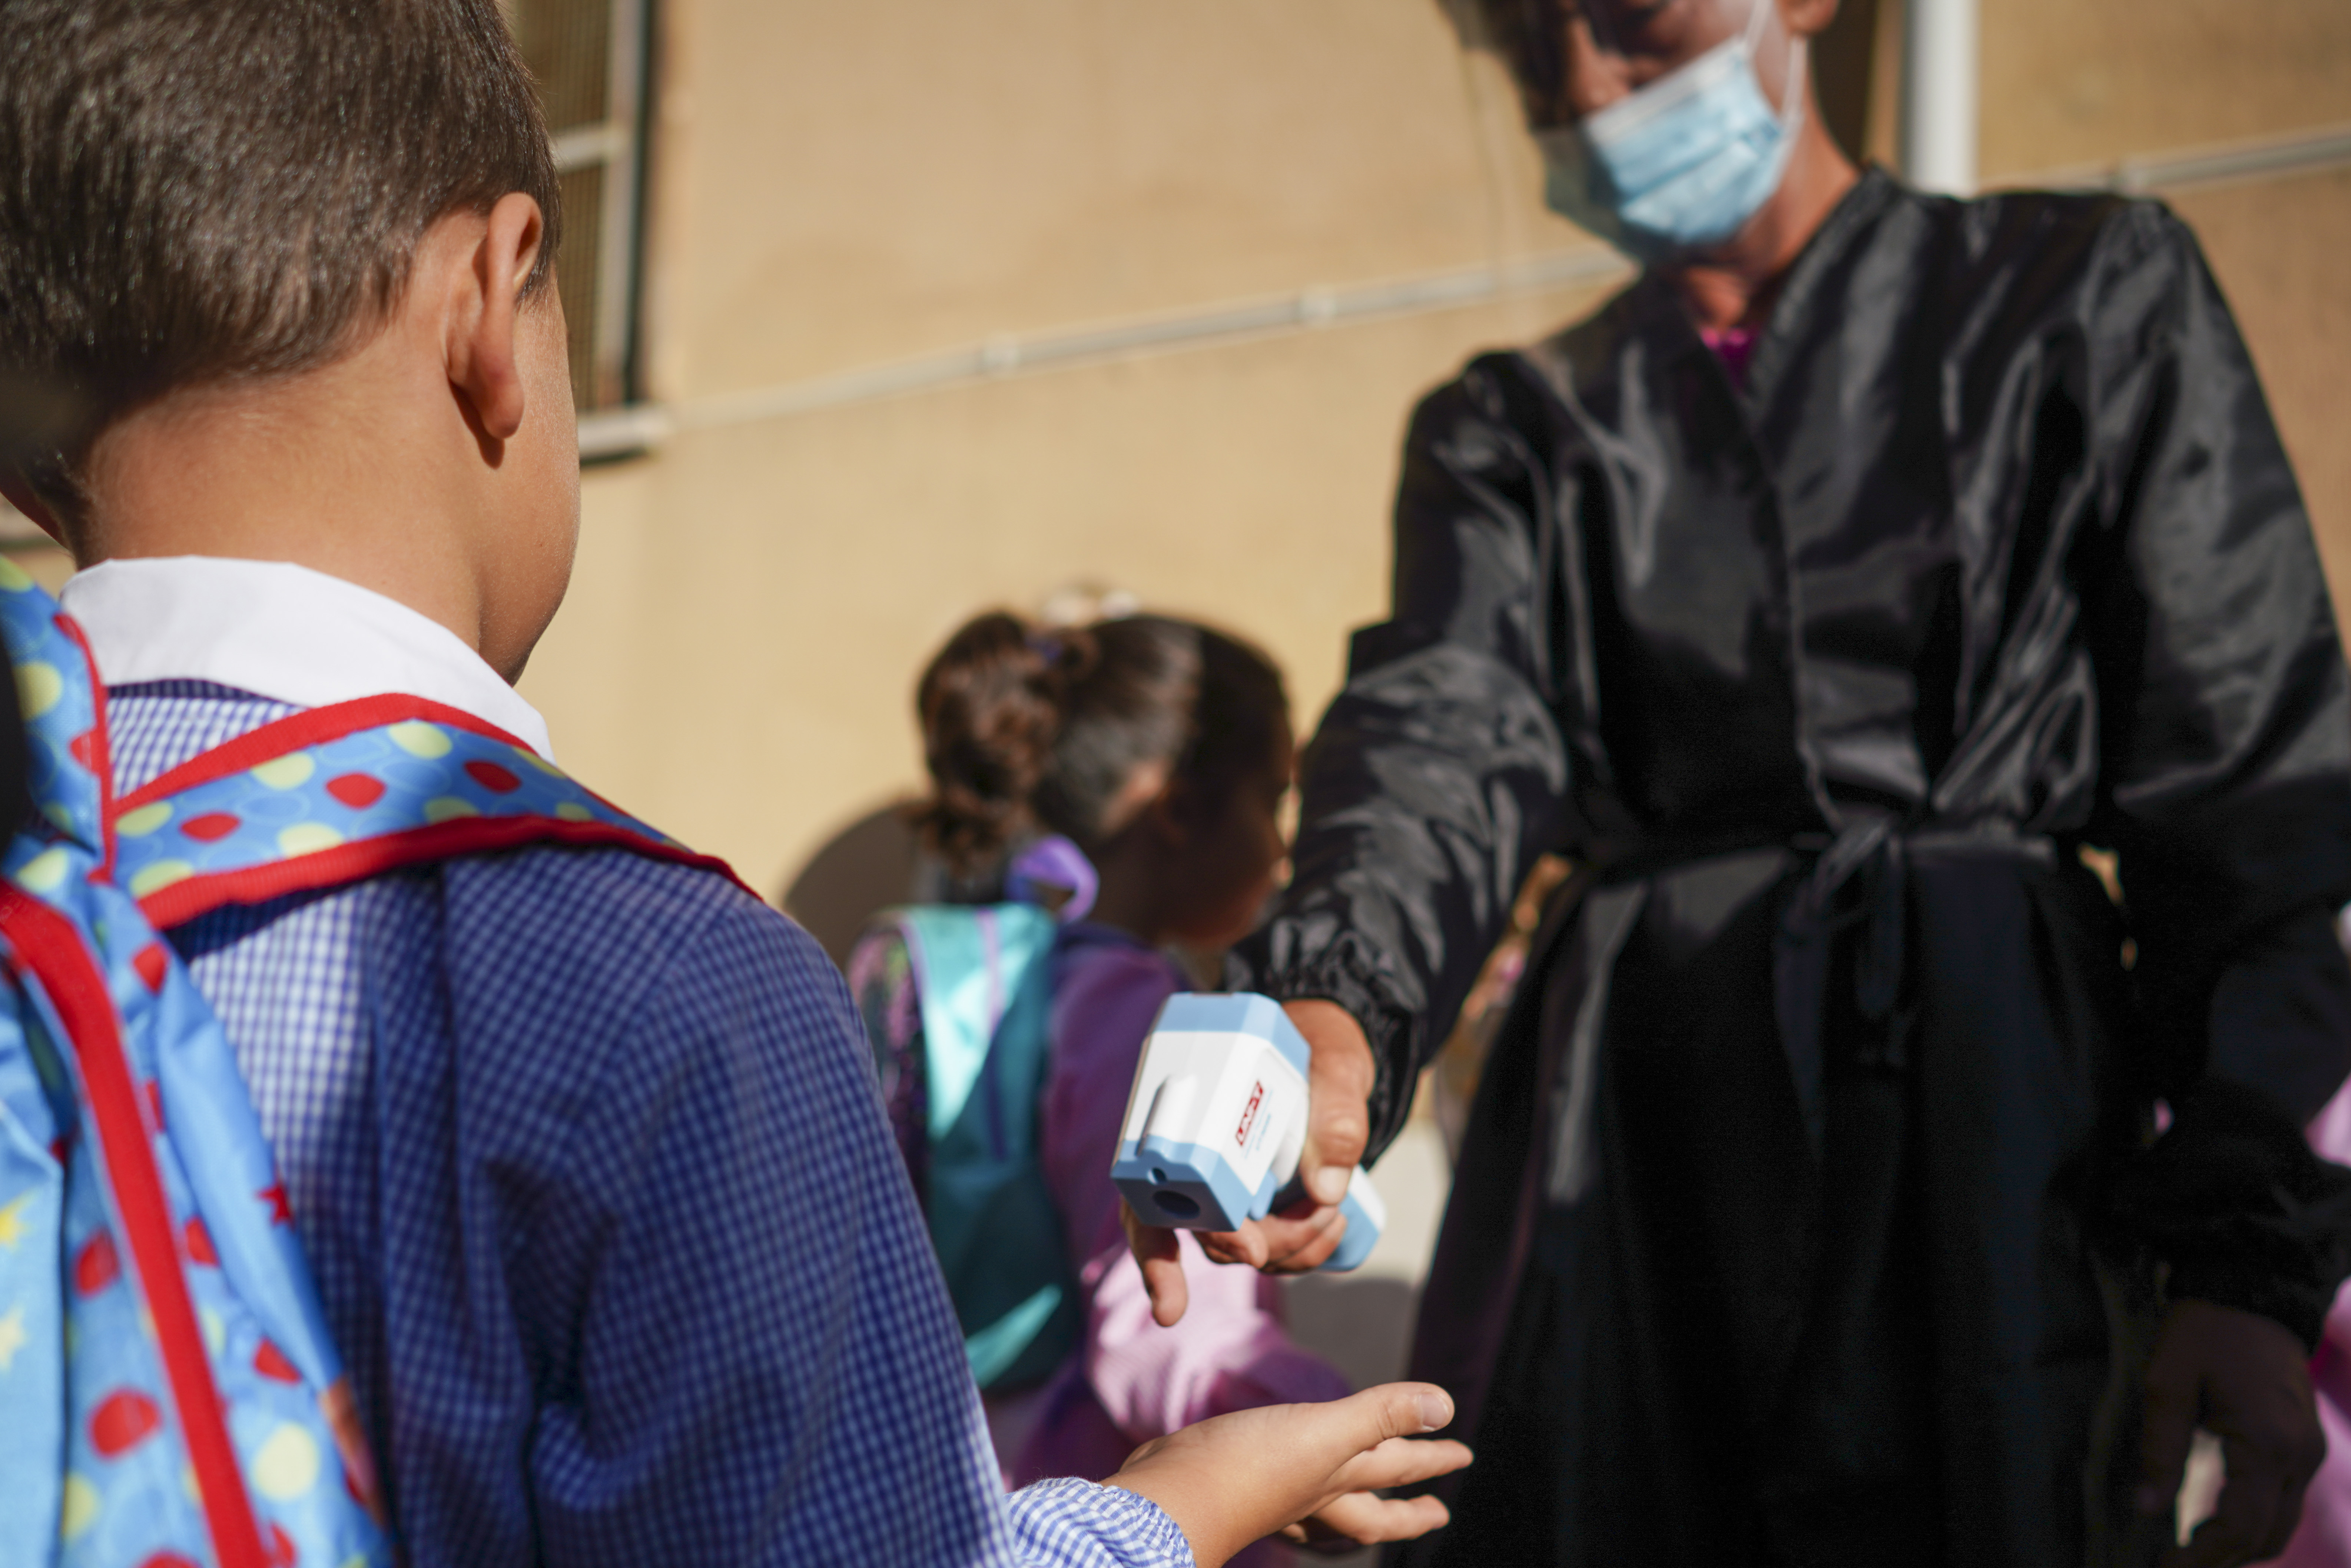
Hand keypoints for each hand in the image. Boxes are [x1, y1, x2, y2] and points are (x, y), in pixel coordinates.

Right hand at [1109, 1383, 1472, 1567]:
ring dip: (1353, 1512)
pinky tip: (1287, 1490)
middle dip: (1405, 1507)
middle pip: (1370, 1507)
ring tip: (1365, 1513)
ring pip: (1327, 1513)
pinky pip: (1283, 1502)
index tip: (1464, 1455)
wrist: (1173, 1497)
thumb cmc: (1251, 1467)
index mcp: (1337, 1479)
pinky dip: (1296, 1498)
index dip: (1432, 1459)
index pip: (1397, 1470)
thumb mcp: (1326, 1432)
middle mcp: (1311, 1494)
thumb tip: (1446, 1408)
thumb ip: (1381, 1416)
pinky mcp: (1237, 1487)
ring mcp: (1273, 1497)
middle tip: (1436, 1511)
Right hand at [1125, 999, 1376, 1325]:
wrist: (1331, 1047)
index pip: (1146, 1201)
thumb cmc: (1318, 1045)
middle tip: (1294, 1234)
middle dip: (1243, 1249)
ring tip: (1334, 1211)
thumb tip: (1326, 1189)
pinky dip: (1304, 1252)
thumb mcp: (1336, 1063)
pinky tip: (1335, 1225)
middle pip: (1199, 1236)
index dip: (1158, 1253)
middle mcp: (1199, 1166)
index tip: (1192, 1284)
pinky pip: (1274, 1251)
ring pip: (1240, 1250)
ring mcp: (1231, 1191)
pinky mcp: (1265, 1205)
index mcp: (1186, 1126)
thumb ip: (1336, 1112)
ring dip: (1288, 1250)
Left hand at [2136, 1298, 2323, 1567]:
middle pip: (2266, 1535)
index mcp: (2266, 1442)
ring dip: (2241, 1545)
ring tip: (2191, 1549)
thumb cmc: (2204, 1334)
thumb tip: (2148, 1509)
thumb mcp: (2167, 1381)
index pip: (2240, 1525)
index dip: (2203, 1556)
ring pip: (2282, 1524)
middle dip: (2222, 1558)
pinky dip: (2255, 1521)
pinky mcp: (2306, 1446)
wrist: (2251, 1295)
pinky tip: (2217, 1521)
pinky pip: (2286, 1500)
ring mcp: (2309, 1452)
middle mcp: (2299, 1455)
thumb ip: (2161, 1447)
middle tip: (2174, 1564)